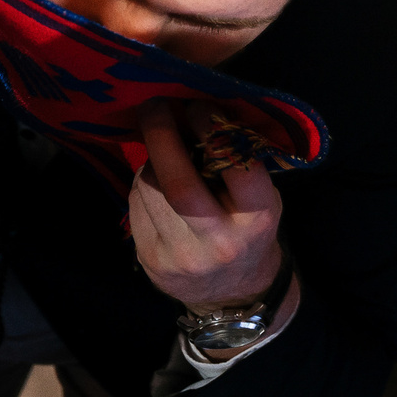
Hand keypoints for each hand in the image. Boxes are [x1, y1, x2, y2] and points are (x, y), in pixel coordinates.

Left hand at [131, 100, 287, 313]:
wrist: (230, 292)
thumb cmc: (248, 229)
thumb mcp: (261, 198)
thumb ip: (236, 163)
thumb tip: (196, 112)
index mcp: (256, 218)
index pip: (235, 166)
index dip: (213, 129)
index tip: (198, 104)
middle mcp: (218, 242)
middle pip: (178, 184)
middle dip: (162, 136)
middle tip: (156, 104)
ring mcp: (180, 255)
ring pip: (150, 190)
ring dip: (152, 158)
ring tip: (161, 145)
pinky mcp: (150, 261)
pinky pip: (136, 205)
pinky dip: (143, 182)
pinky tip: (156, 179)